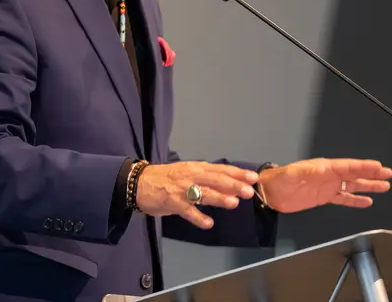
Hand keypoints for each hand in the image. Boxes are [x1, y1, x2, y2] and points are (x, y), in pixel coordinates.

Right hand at [136, 162, 258, 228]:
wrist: (138, 182)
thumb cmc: (165, 178)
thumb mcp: (187, 173)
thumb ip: (206, 180)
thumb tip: (229, 187)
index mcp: (196, 168)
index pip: (221, 169)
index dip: (237, 173)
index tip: (253, 177)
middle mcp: (191, 176)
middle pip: (215, 179)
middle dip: (233, 185)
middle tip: (248, 191)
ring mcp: (182, 189)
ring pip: (203, 193)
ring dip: (219, 198)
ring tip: (233, 203)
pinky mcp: (172, 202)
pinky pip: (188, 211)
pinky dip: (198, 217)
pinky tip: (208, 223)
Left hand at [257, 158, 391, 212]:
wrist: (270, 192)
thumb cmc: (279, 180)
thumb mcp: (292, 174)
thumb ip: (306, 172)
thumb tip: (321, 170)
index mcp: (323, 167)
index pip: (347, 166)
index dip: (363, 167)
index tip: (378, 166)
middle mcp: (329, 175)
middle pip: (354, 174)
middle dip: (371, 174)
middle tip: (388, 174)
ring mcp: (328, 186)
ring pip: (352, 185)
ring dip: (368, 186)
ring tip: (384, 186)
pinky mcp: (324, 197)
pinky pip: (343, 198)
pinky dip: (355, 200)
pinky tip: (367, 201)